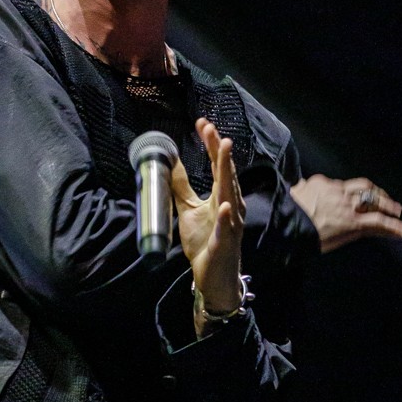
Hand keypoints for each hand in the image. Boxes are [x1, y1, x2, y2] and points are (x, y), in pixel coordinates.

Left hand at [172, 118, 244, 316]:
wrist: (214, 277)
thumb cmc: (205, 243)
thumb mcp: (187, 210)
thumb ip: (181, 188)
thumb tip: (171, 163)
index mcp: (221, 197)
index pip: (217, 166)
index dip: (211, 145)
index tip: (203, 124)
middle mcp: (230, 206)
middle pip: (226, 175)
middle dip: (220, 152)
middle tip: (213, 130)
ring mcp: (230, 225)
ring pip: (230, 195)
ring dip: (227, 174)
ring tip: (224, 152)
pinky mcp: (224, 243)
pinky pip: (226, 229)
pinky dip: (225, 217)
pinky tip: (224, 205)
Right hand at [290, 173, 401, 253]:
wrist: (286, 221)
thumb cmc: (283, 212)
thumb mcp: (289, 195)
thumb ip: (297, 192)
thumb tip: (295, 189)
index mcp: (321, 185)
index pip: (341, 186)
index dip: (351, 192)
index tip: (354, 196)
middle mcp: (338, 191)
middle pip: (362, 187)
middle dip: (375, 192)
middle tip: (384, 198)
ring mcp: (347, 206)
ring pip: (373, 201)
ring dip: (387, 205)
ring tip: (397, 211)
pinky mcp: (353, 222)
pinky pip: (377, 222)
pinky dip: (392, 226)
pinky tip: (401, 230)